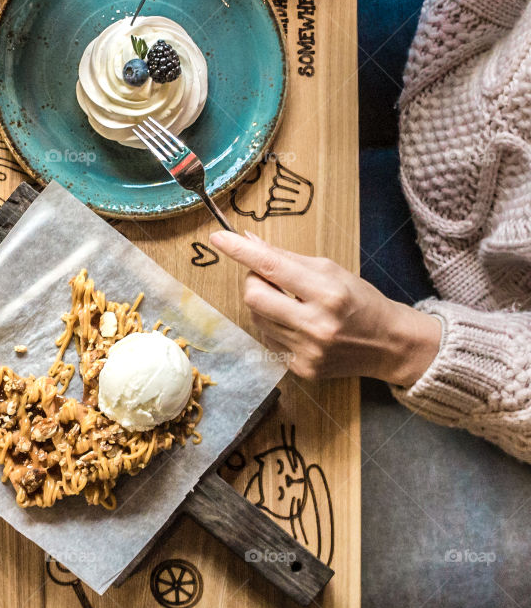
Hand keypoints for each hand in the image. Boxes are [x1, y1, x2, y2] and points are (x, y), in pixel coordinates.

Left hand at [207, 231, 440, 385]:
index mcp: (328, 293)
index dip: (241, 251)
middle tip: (269, 276)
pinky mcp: (301, 369)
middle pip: (254, 296)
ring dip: (264, 304)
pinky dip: (274, 326)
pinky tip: (297, 325)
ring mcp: (308, 351)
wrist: (389, 344)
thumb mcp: (330, 270)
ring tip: (289, 302)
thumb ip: (286, 257)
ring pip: (256, 317)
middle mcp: (317, 325)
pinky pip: (268, 338)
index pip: (272, 267)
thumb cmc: (360, 300)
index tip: (218, 238)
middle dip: (253, 280)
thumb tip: (248, 241)